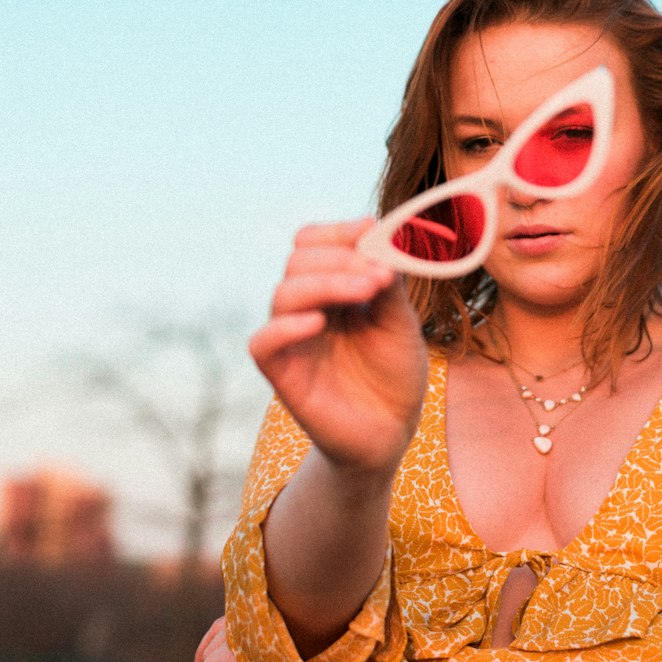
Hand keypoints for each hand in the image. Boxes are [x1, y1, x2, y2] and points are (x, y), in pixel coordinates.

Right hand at [248, 219, 428, 473]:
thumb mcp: (399, 320)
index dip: (336, 232)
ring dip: (327, 283)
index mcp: (330, 289)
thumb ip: (387, 281)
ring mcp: (291, 340)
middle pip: (298, 262)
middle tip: (380, 274)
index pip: (312, 243)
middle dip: (340, 258)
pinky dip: (286, 327)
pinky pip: (262, 343)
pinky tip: (320, 324)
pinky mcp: (283, 375)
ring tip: (368, 289)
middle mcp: (305, 309)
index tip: (370, 229)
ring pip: (284, 294)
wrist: (393, 432)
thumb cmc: (395, 374)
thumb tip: (375, 235)